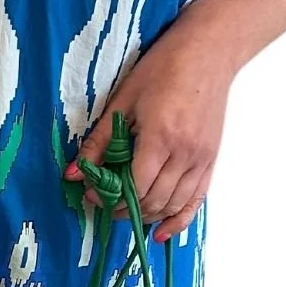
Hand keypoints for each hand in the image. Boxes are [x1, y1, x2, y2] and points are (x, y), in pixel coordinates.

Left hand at [65, 35, 234, 240]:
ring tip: (126, 212)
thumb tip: (74, 173)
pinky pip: (195, 201)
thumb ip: (100, 142)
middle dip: (125, 209)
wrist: (209, 52)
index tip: (93, 195)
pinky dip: (178, 220)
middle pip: (153, 200)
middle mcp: (185, 154)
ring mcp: (201, 159)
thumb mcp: (123, 100)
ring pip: (172, 204)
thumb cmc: (164, 68)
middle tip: (104, 204)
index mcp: (161, 137)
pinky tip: (161, 234)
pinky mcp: (211, 160)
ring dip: (147, 215)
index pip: (134, 185)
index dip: (110, 198)